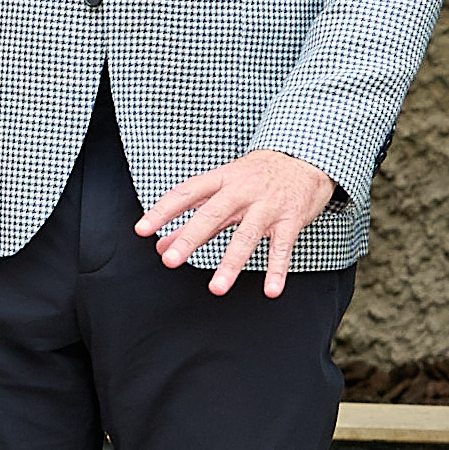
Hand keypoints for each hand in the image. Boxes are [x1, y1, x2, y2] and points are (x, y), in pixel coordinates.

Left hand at [137, 149, 338, 297]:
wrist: (305, 159)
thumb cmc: (257, 176)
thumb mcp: (222, 189)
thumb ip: (192, 217)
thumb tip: (160, 245)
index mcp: (221, 179)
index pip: (186, 193)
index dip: (163, 211)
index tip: (142, 229)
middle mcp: (242, 191)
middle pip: (212, 215)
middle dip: (190, 238)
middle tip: (171, 260)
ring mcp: (267, 206)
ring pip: (246, 236)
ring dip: (230, 263)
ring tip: (217, 289)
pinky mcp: (290, 219)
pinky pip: (282, 248)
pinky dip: (277, 270)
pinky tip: (270, 290)